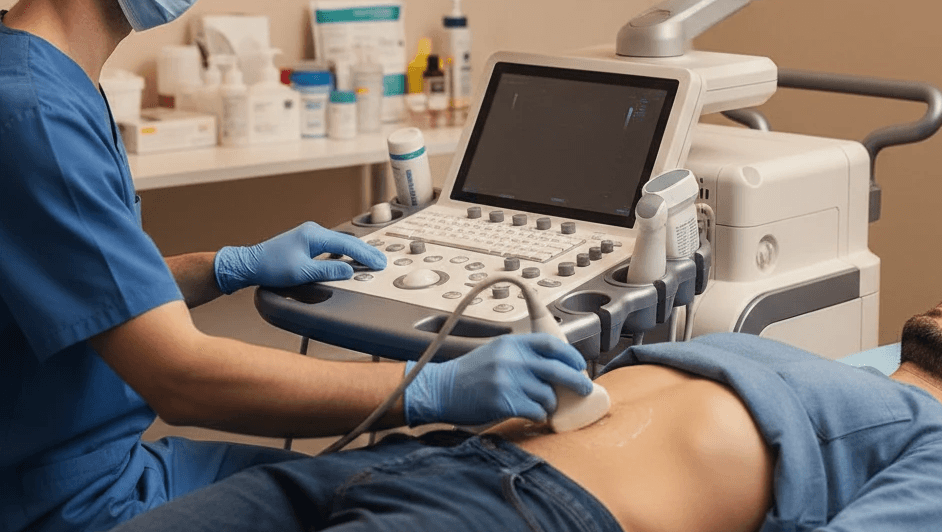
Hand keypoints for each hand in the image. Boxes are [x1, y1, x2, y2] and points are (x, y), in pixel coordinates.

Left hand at [214, 222, 386, 293]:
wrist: (249, 264)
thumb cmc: (270, 266)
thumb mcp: (302, 272)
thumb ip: (328, 271)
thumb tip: (349, 270)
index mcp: (314, 234)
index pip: (347, 245)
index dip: (365, 255)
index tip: (378, 263)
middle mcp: (313, 232)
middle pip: (347, 241)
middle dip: (365, 251)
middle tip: (381, 261)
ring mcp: (310, 236)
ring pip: (341, 243)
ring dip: (356, 252)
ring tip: (370, 261)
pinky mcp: (307, 243)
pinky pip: (332, 247)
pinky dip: (345, 253)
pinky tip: (350, 259)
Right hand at [403, 333, 592, 425]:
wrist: (441, 389)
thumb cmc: (469, 374)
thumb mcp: (496, 352)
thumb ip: (522, 355)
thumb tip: (557, 367)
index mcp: (511, 344)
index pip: (551, 345)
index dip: (571, 356)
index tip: (579, 366)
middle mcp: (512, 359)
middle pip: (558, 370)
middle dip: (577, 381)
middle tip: (585, 389)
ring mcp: (508, 381)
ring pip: (548, 395)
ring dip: (550, 403)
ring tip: (541, 405)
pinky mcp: (504, 401)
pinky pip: (536, 411)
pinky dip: (538, 415)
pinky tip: (531, 413)